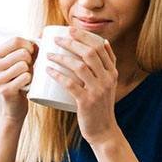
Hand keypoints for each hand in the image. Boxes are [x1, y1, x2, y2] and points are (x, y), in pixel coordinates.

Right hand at [0, 37, 36, 121]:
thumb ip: (28, 48)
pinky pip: (25, 78)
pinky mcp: (4, 90)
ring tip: (27, 77)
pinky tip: (26, 85)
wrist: (12, 108)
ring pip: (24, 65)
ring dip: (30, 71)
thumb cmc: (19, 81)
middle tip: (29, 69)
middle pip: (21, 53)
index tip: (33, 54)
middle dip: (31, 61)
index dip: (29, 46)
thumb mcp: (19, 62)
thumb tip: (44, 33)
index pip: (16, 40)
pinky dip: (30, 80)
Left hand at [47, 27, 120, 145]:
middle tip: (57, 39)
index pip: (100, 47)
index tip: (70, 30)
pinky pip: (71, 84)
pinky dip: (58, 75)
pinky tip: (48, 70)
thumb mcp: (108, 83)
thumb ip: (107, 65)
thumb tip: (103, 42)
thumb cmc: (100, 105)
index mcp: (112, 72)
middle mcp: (107, 79)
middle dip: (72, 42)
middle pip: (90, 53)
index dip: (85, 36)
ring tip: (49, 54)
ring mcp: (98, 90)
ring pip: (80, 66)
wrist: (103, 130)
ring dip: (62, 57)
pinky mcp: (87, 102)